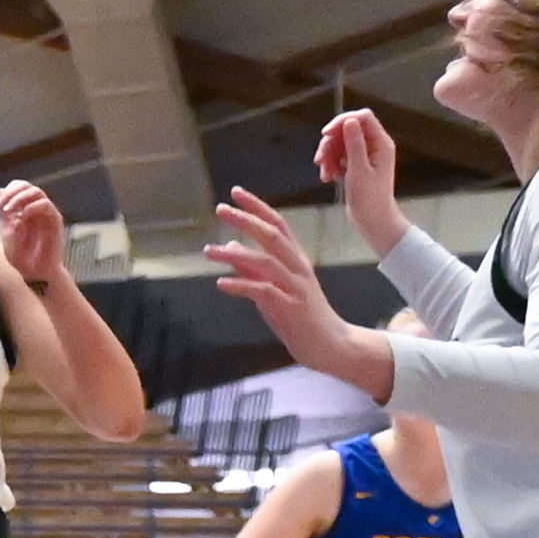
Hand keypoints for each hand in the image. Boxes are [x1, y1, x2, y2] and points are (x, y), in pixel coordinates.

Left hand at [0, 182, 68, 288]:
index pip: (19, 187)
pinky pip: (46, 205)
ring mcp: (46, 214)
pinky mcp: (55, 221)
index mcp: (24, 209)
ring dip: (20, 198)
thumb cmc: (20, 256)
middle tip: (2, 206)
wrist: (33, 274)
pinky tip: (22, 217)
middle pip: (27, 186)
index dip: (8, 191)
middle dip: (12, 193)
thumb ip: (3, 212)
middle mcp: (36, 209)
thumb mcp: (5, 231)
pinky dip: (32, 207)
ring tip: (9, 210)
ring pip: (37, 192)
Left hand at [208, 188, 390, 396]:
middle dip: (246, 219)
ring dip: (234, 255)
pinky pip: (263, 291)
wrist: (330, 345)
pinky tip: (221, 283)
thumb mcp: (274, 287)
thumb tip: (229, 246)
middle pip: (272, 235)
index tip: (236, 192)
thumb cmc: (300, 316)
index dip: (258, 207)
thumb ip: (252, 268)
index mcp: (296, 259)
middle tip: (221, 209)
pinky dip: (241, 285)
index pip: (278, 224)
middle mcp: (298, 268)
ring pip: (265, 261)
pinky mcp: (290, 308)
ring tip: (208, 252)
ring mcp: (295, 287)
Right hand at [316, 110, 407, 251]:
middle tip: (319, 160)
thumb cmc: (369, 198)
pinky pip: (339, 156)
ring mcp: (365, 155)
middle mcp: (374, 146)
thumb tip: (349, 121)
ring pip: (341, 143)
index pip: (362, 118)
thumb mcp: (359, 170)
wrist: (373, 221)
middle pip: (348, 130)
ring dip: (328, 156)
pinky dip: (331, 165)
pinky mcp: (356, 165)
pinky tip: (328, 178)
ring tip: (324, 174)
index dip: (342, 121)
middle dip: (331, 143)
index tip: (325, 134)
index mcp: (381, 144)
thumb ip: (355, 144)